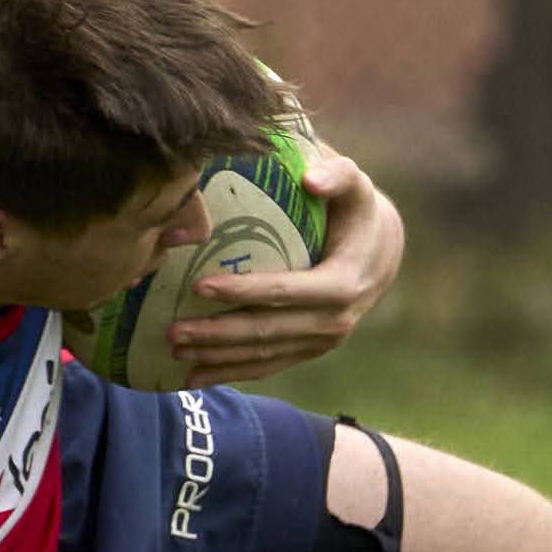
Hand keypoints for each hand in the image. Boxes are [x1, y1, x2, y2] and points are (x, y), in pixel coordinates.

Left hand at [169, 143, 405, 380]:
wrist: (380, 250)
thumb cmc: (354, 209)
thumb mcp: (354, 185)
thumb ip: (337, 174)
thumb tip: (311, 178)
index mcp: (343, 284)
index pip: (287, 291)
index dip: (244, 291)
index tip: (199, 286)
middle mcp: (334, 322)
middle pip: (268, 332)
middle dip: (218, 335)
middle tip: (172, 331)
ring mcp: (321, 342)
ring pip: (263, 356)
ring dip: (217, 358)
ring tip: (174, 352)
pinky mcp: (309, 350)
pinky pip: (267, 366)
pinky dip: (230, 372)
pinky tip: (193, 376)